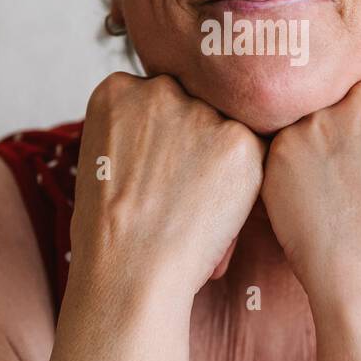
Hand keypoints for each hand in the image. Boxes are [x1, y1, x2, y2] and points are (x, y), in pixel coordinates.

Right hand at [70, 72, 265, 301]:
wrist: (130, 272)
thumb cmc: (112, 230)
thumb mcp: (105, 158)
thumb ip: (140, 127)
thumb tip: (180, 125)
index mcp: (117, 90)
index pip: (158, 98)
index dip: (164, 137)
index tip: (157, 170)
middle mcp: (159, 88)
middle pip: (195, 106)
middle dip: (196, 144)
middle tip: (180, 193)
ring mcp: (201, 112)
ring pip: (226, 129)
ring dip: (222, 164)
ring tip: (196, 209)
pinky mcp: (240, 141)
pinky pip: (255, 154)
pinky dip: (245, 186)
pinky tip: (217, 214)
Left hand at [260, 80, 360, 308]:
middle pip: (349, 106)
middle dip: (349, 136)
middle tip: (351, 182)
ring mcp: (319, 119)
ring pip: (313, 127)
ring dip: (317, 154)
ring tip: (330, 200)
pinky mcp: (282, 146)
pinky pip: (284, 154)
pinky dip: (290, 177)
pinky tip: (307, 207)